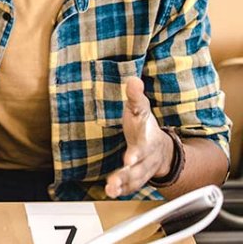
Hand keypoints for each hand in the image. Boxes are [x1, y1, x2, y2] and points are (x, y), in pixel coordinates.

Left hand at [105, 77, 174, 197]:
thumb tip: (132, 79)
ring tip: (111, 189)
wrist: (161, 147)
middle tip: (120, 175)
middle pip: (139, 166)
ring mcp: (143, 168)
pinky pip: (131, 186)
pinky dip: (122, 189)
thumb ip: (135, 96)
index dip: (137, 153)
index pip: (143, 146)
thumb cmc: (145, 126)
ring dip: (123, 184)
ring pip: (135, 179)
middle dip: (130, 172)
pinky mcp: (137, 177)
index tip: (129, 159)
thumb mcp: (140, 108)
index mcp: (147, 138)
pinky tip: (110, 192)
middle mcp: (146, 156)